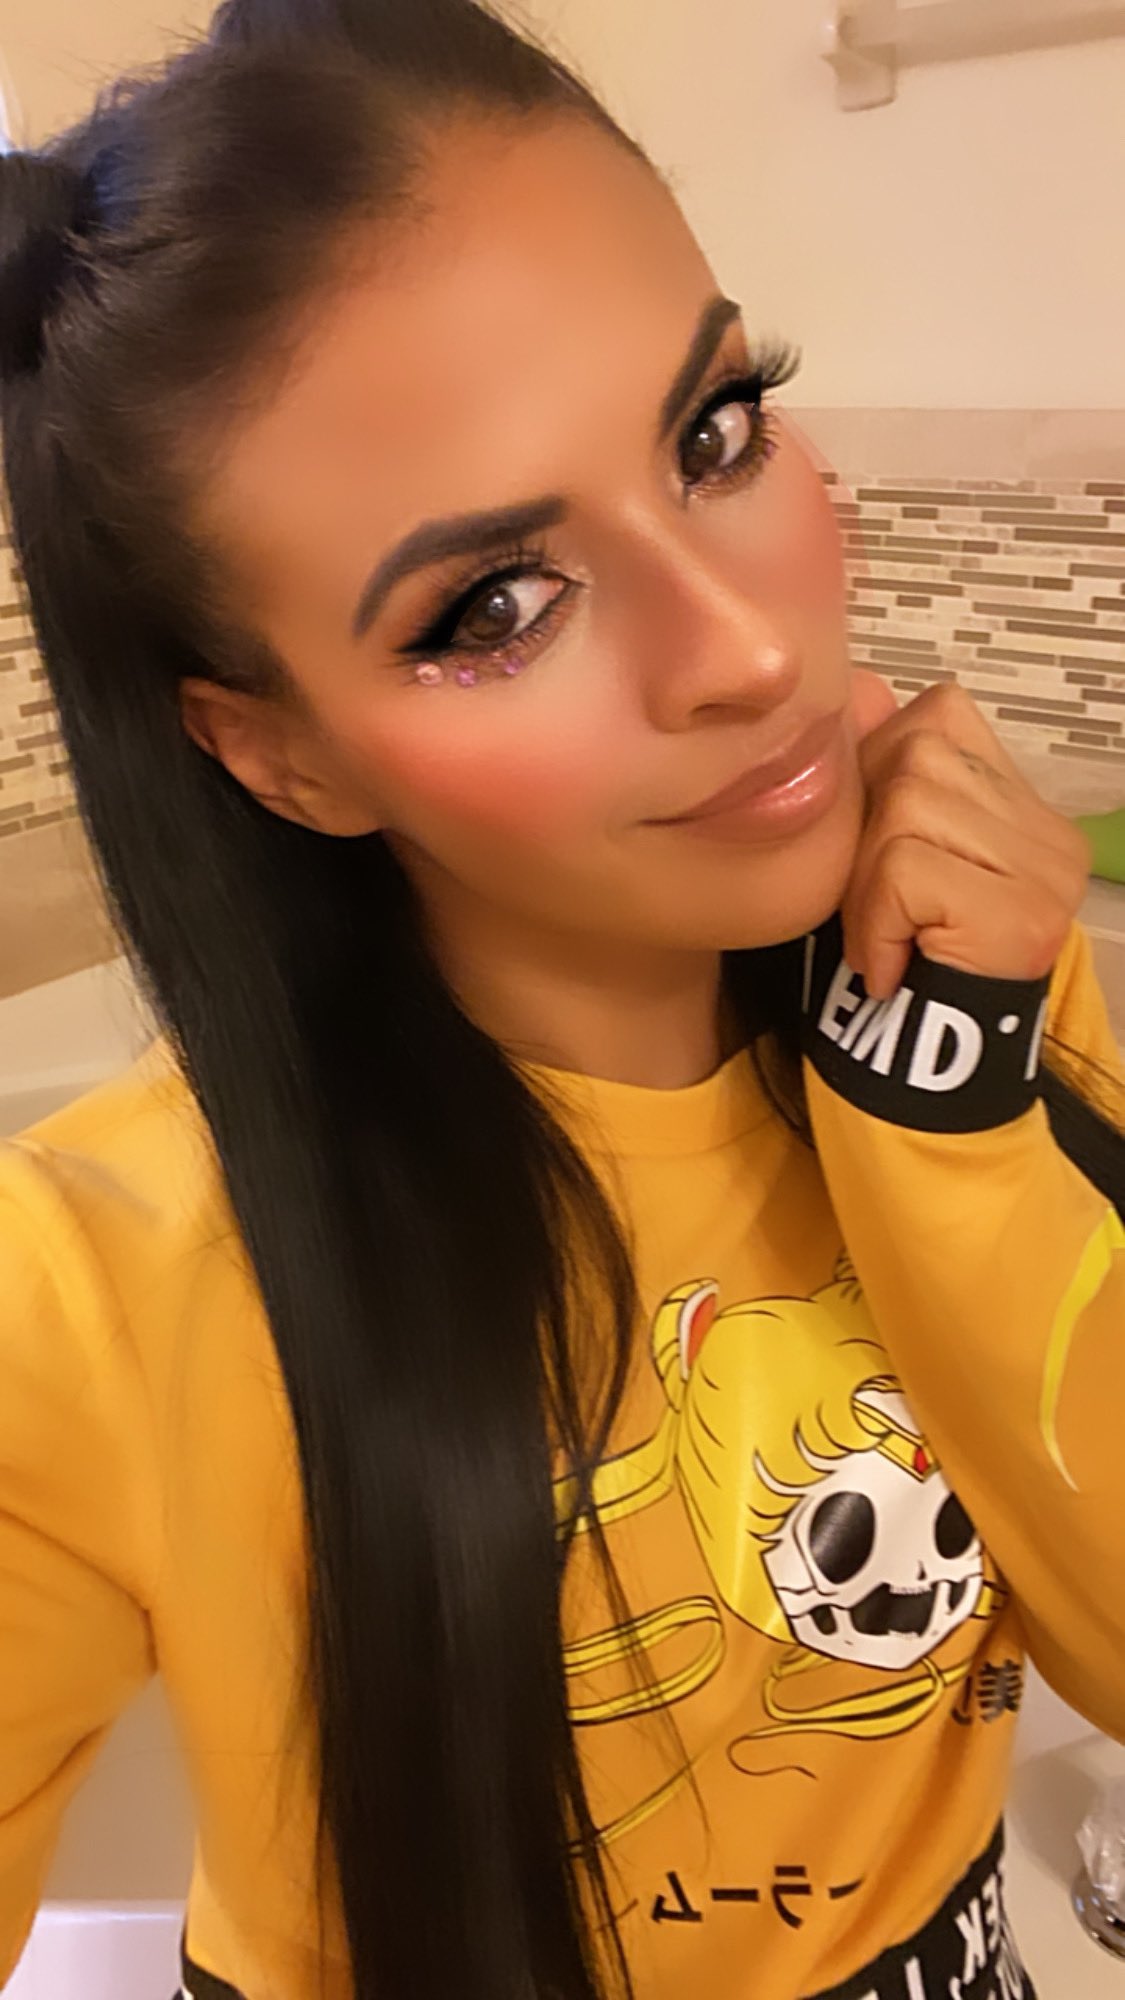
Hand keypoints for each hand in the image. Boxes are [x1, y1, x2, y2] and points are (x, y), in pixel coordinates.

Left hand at [843, 670, 1090, 999]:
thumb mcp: (896, 853)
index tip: (875, 848)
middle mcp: (1049, 832)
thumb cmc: (903, 958)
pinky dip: (874, 919)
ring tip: (885, 938)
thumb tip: (853, 694)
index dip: (879, 768)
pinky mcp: (1020, 913)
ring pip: (905, 807)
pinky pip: (904, 868)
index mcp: (1024, 805)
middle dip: (866, 827)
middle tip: (874, 905)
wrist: (932, 1067)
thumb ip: (890, 784)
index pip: (941, 716)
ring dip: (865, 884)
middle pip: (915, 753)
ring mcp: (1045, 872)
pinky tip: (890, 963)